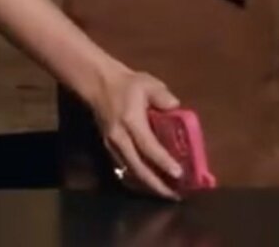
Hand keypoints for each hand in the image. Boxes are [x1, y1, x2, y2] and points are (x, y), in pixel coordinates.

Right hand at [91, 63, 182, 199]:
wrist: (99, 84)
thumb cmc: (127, 84)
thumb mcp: (147, 83)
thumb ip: (163, 96)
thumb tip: (177, 108)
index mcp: (130, 121)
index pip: (148, 146)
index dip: (163, 161)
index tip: (179, 174)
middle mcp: (119, 138)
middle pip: (138, 167)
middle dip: (157, 184)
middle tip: (175, 195)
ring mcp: (112, 146)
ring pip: (131, 172)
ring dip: (148, 185)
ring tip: (167, 193)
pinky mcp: (109, 149)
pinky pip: (124, 170)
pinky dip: (138, 180)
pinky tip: (150, 184)